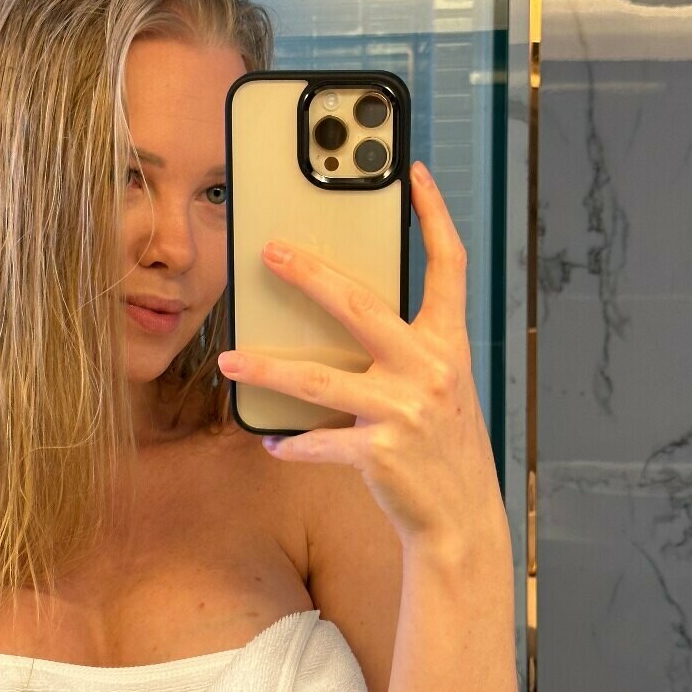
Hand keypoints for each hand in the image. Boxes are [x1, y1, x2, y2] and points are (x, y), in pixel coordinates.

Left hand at [217, 161, 507, 551]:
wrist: (461, 519)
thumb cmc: (441, 446)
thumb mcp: (438, 387)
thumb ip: (403, 349)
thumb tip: (338, 313)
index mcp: (448, 345)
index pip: (448, 266)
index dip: (433, 216)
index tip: (413, 173)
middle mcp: (430, 369)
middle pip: (360, 307)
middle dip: (310, 275)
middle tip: (268, 252)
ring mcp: (405, 410)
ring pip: (320, 380)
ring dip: (268, 368)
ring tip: (230, 359)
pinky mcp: (381, 452)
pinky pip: (319, 440)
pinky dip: (291, 442)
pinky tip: (270, 440)